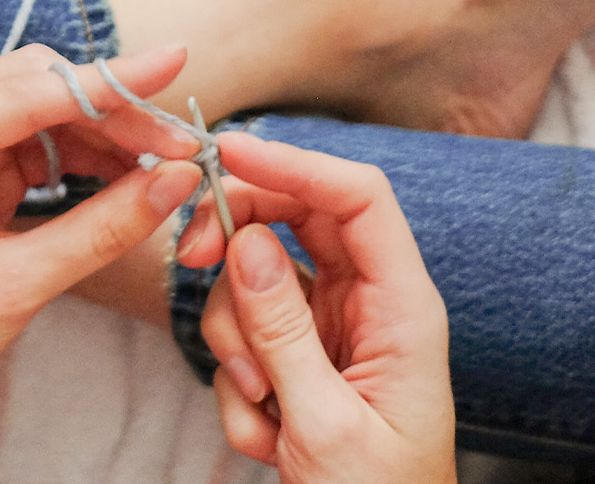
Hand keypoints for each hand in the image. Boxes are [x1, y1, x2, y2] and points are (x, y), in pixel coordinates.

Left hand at [0, 43, 201, 483]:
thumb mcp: (16, 286)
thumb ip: (101, 228)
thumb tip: (177, 181)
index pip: (26, 92)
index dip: (108, 79)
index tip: (174, 58)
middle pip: (34, 84)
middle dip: (112, 109)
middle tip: (180, 145)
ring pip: (39, 103)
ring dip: (102, 130)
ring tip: (164, 163)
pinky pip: (31, 135)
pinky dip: (80, 151)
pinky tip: (125, 172)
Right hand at [182, 133, 454, 483]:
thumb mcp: (326, 425)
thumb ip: (283, 329)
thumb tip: (245, 241)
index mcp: (403, 308)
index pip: (358, 197)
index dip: (295, 162)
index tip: (228, 154)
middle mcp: (370, 304)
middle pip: (296, 219)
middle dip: (238, 239)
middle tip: (191, 257)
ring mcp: (333, 330)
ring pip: (258, 278)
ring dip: (236, 338)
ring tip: (258, 406)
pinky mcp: (301, 360)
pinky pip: (248, 333)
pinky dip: (239, 383)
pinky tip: (265, 439)